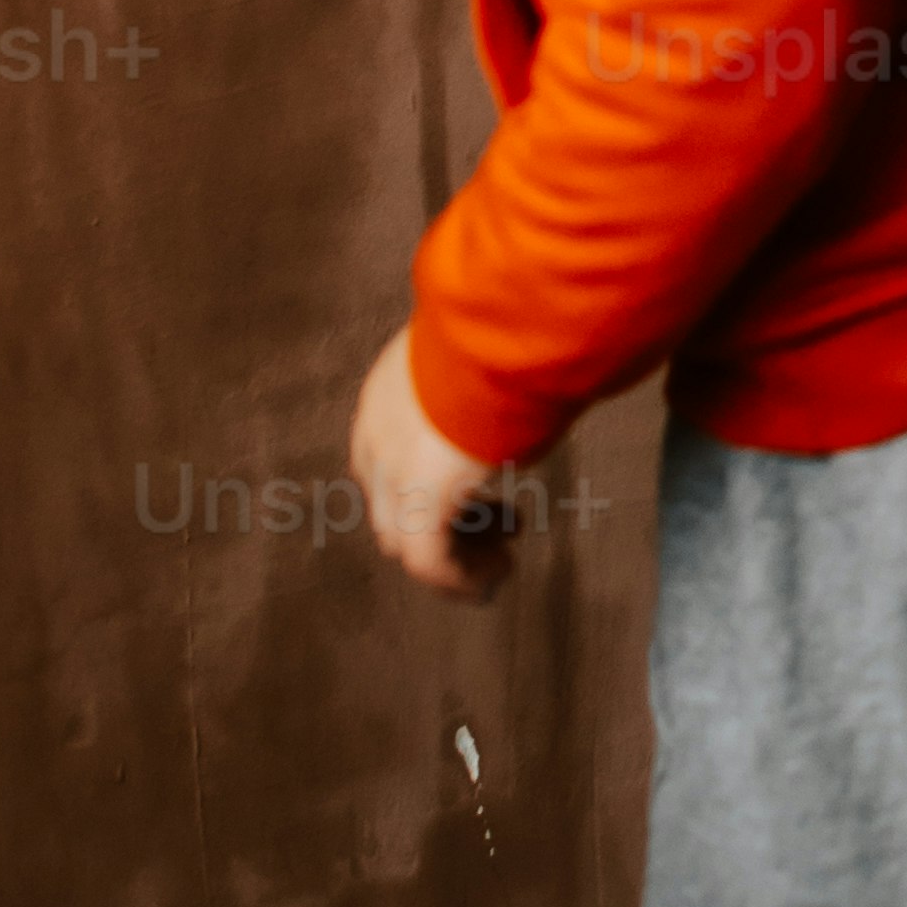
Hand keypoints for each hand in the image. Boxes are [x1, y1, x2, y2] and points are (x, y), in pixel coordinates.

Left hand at [352, 324, 514, 600]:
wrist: (503, 331)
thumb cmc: (513, 325)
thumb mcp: (490, 351)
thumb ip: (490, 379)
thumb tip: (529, 377)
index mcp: (388, 391)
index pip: (388, 453)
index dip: (430, 477)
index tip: (480, 484)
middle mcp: (377, 433)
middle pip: (390, 501)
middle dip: (446, 516)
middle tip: (502, 523)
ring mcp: (391, 473)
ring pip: (405, 537)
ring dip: (454, 550)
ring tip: (500, 560)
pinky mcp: (417, 506)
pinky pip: (429, 561)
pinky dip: (459, 578)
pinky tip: (492, 581)